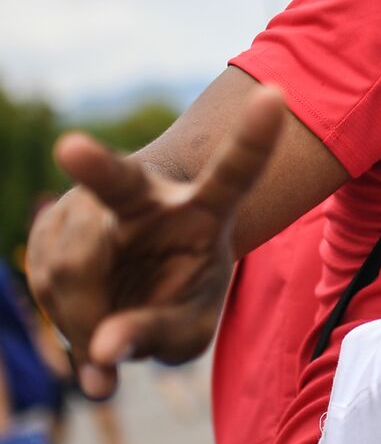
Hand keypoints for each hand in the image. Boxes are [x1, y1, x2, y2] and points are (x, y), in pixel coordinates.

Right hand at [26, 87, 283, 398]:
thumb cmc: (178, 300)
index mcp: (208, 207)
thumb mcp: (187, 332)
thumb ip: (155, 337)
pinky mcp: (57, 219)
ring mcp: (98, 200)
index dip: (256, 138)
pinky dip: (60, 318)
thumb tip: (102, 349)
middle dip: (96, 162)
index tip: (274, 95)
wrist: (138, 282)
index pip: (235, 171)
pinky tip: (84, 323)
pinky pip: (43, 274)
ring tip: (106, 334)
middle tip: (72, 148)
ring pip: (70, 261)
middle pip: (118, 182)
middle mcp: (152, 192)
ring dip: (79, 317)